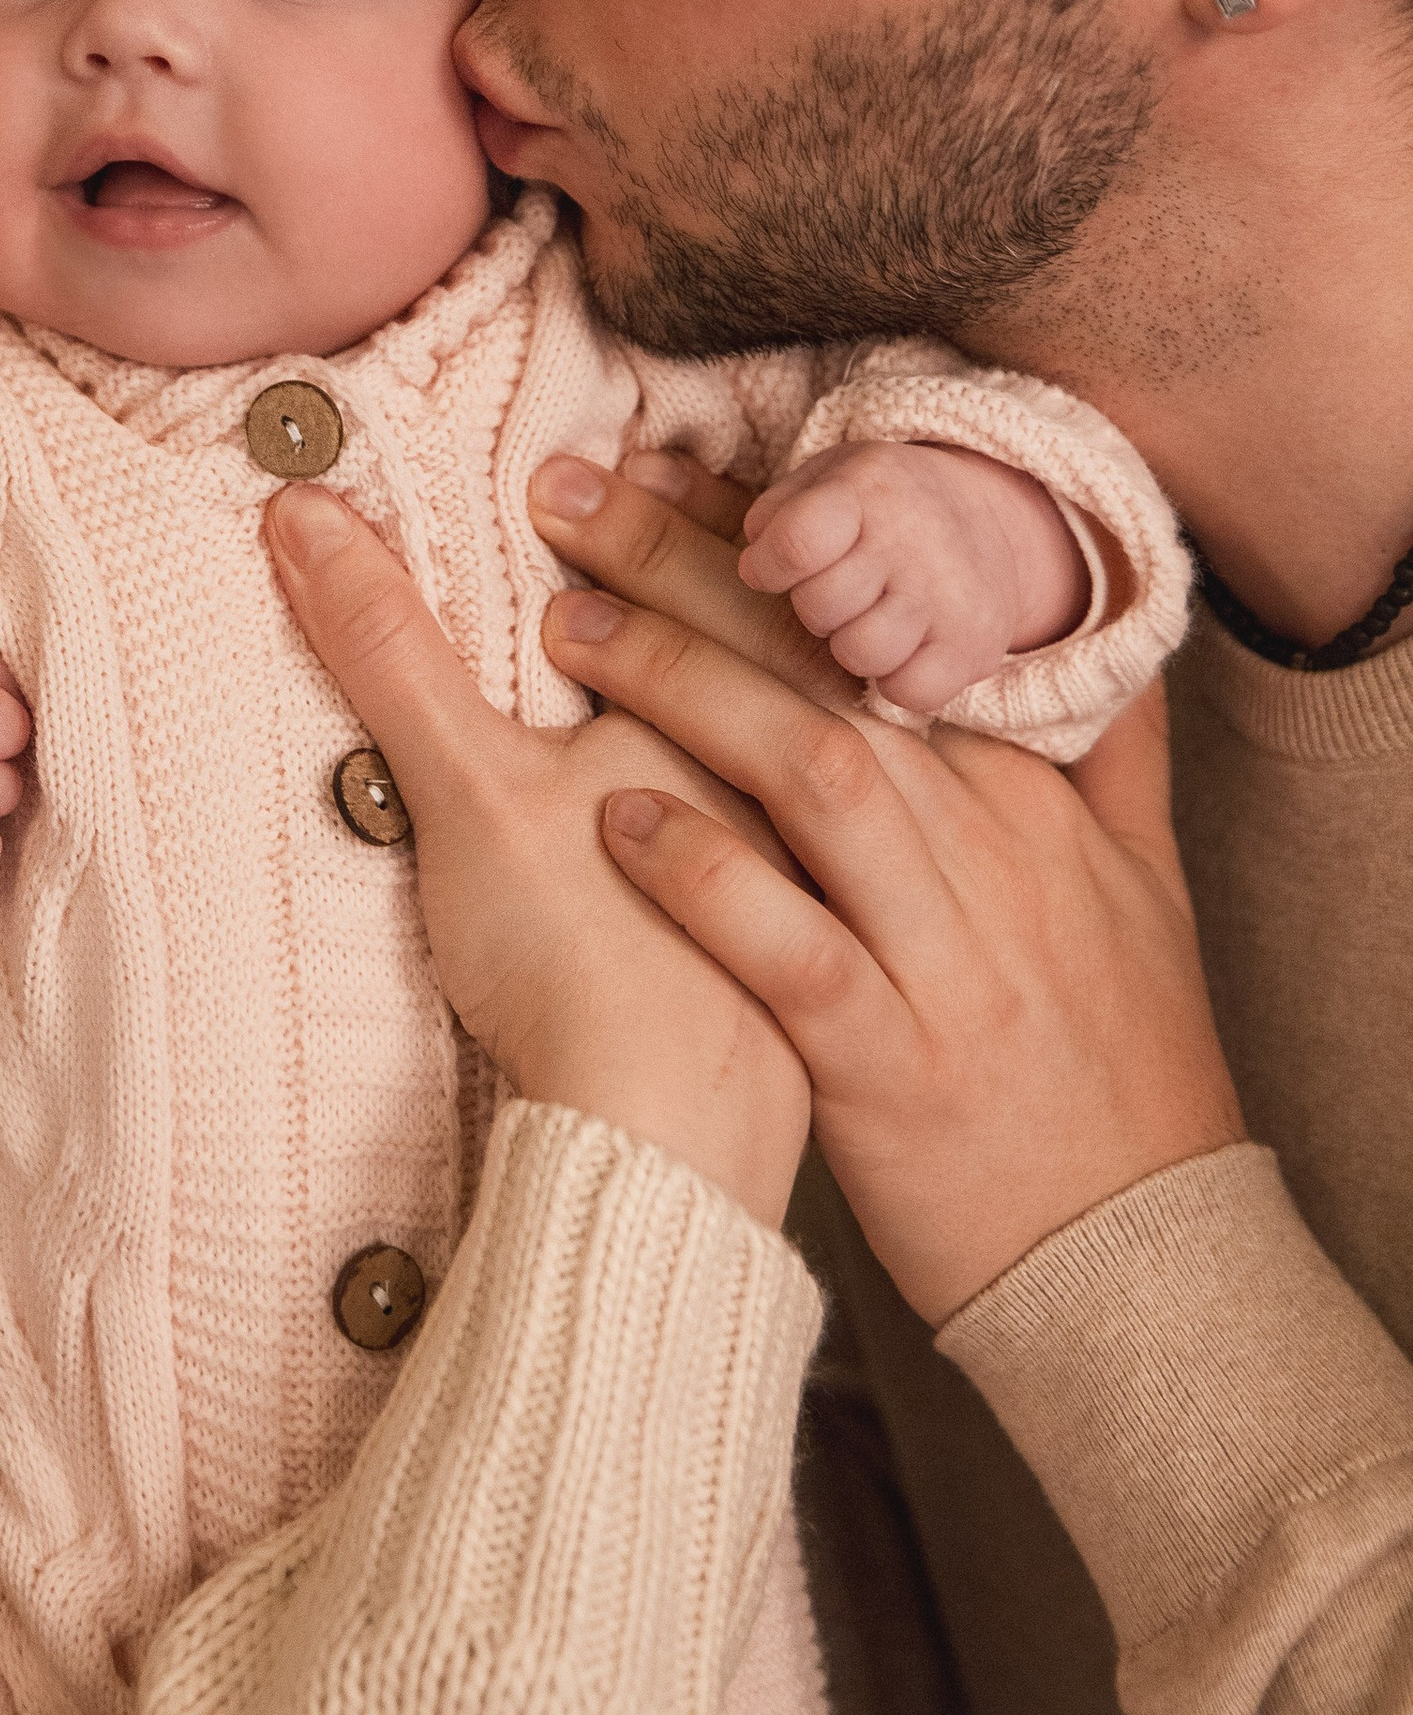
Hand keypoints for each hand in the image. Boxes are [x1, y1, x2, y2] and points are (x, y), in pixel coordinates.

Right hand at [262, 483, 809, 1227]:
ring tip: (721, 652)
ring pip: (817, 740)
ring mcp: (818, 871)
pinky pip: (825, 846)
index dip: (632, 515)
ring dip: (770, 686)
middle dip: (712, 577)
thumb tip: (301, 510)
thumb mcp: (464, 781)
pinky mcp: (822, 958)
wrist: (668, 1150)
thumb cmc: (577, 960)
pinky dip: (793, 808)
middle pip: (772, 643)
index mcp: (726, 716)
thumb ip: (391, 645)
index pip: (695, 580)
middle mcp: (789, 778)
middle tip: (647, 516)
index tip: (571, 479)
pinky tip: (765, 824)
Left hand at [526, 454, 1244, 1323]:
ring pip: (812, 778)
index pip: (892, 622)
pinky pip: (788, 947)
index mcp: (1026, 793)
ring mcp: (937, 949)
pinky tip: (617, 818)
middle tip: (574, 498)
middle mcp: (984, 846)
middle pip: (834, 668)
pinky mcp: (886, 1058)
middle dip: (700, 572)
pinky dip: (705, 877)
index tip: (679, 463)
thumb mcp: (1146, 889)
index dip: (783, 539)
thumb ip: (1109, 757)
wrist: (1135, 1251)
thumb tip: (1103, 649)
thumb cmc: (1124, 1067)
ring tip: (568, 628)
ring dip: (684, 691)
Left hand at [739, 441, 1088, 712]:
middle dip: (815, 606)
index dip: (768, 567)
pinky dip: (897, 681)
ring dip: (853, 645)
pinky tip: (905, 648)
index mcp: (868, 490)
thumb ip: (774, 515)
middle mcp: (914, 539)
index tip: (771, 570)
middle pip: (820, 606)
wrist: (989, 522)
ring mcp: (949, 594)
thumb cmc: (882, 508)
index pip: (796, 543)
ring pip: (860, 653)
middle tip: (842, 589)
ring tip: (873, 617)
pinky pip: (908, 692)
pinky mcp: (975, 646)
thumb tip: (753, 567)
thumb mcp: (827, 480)